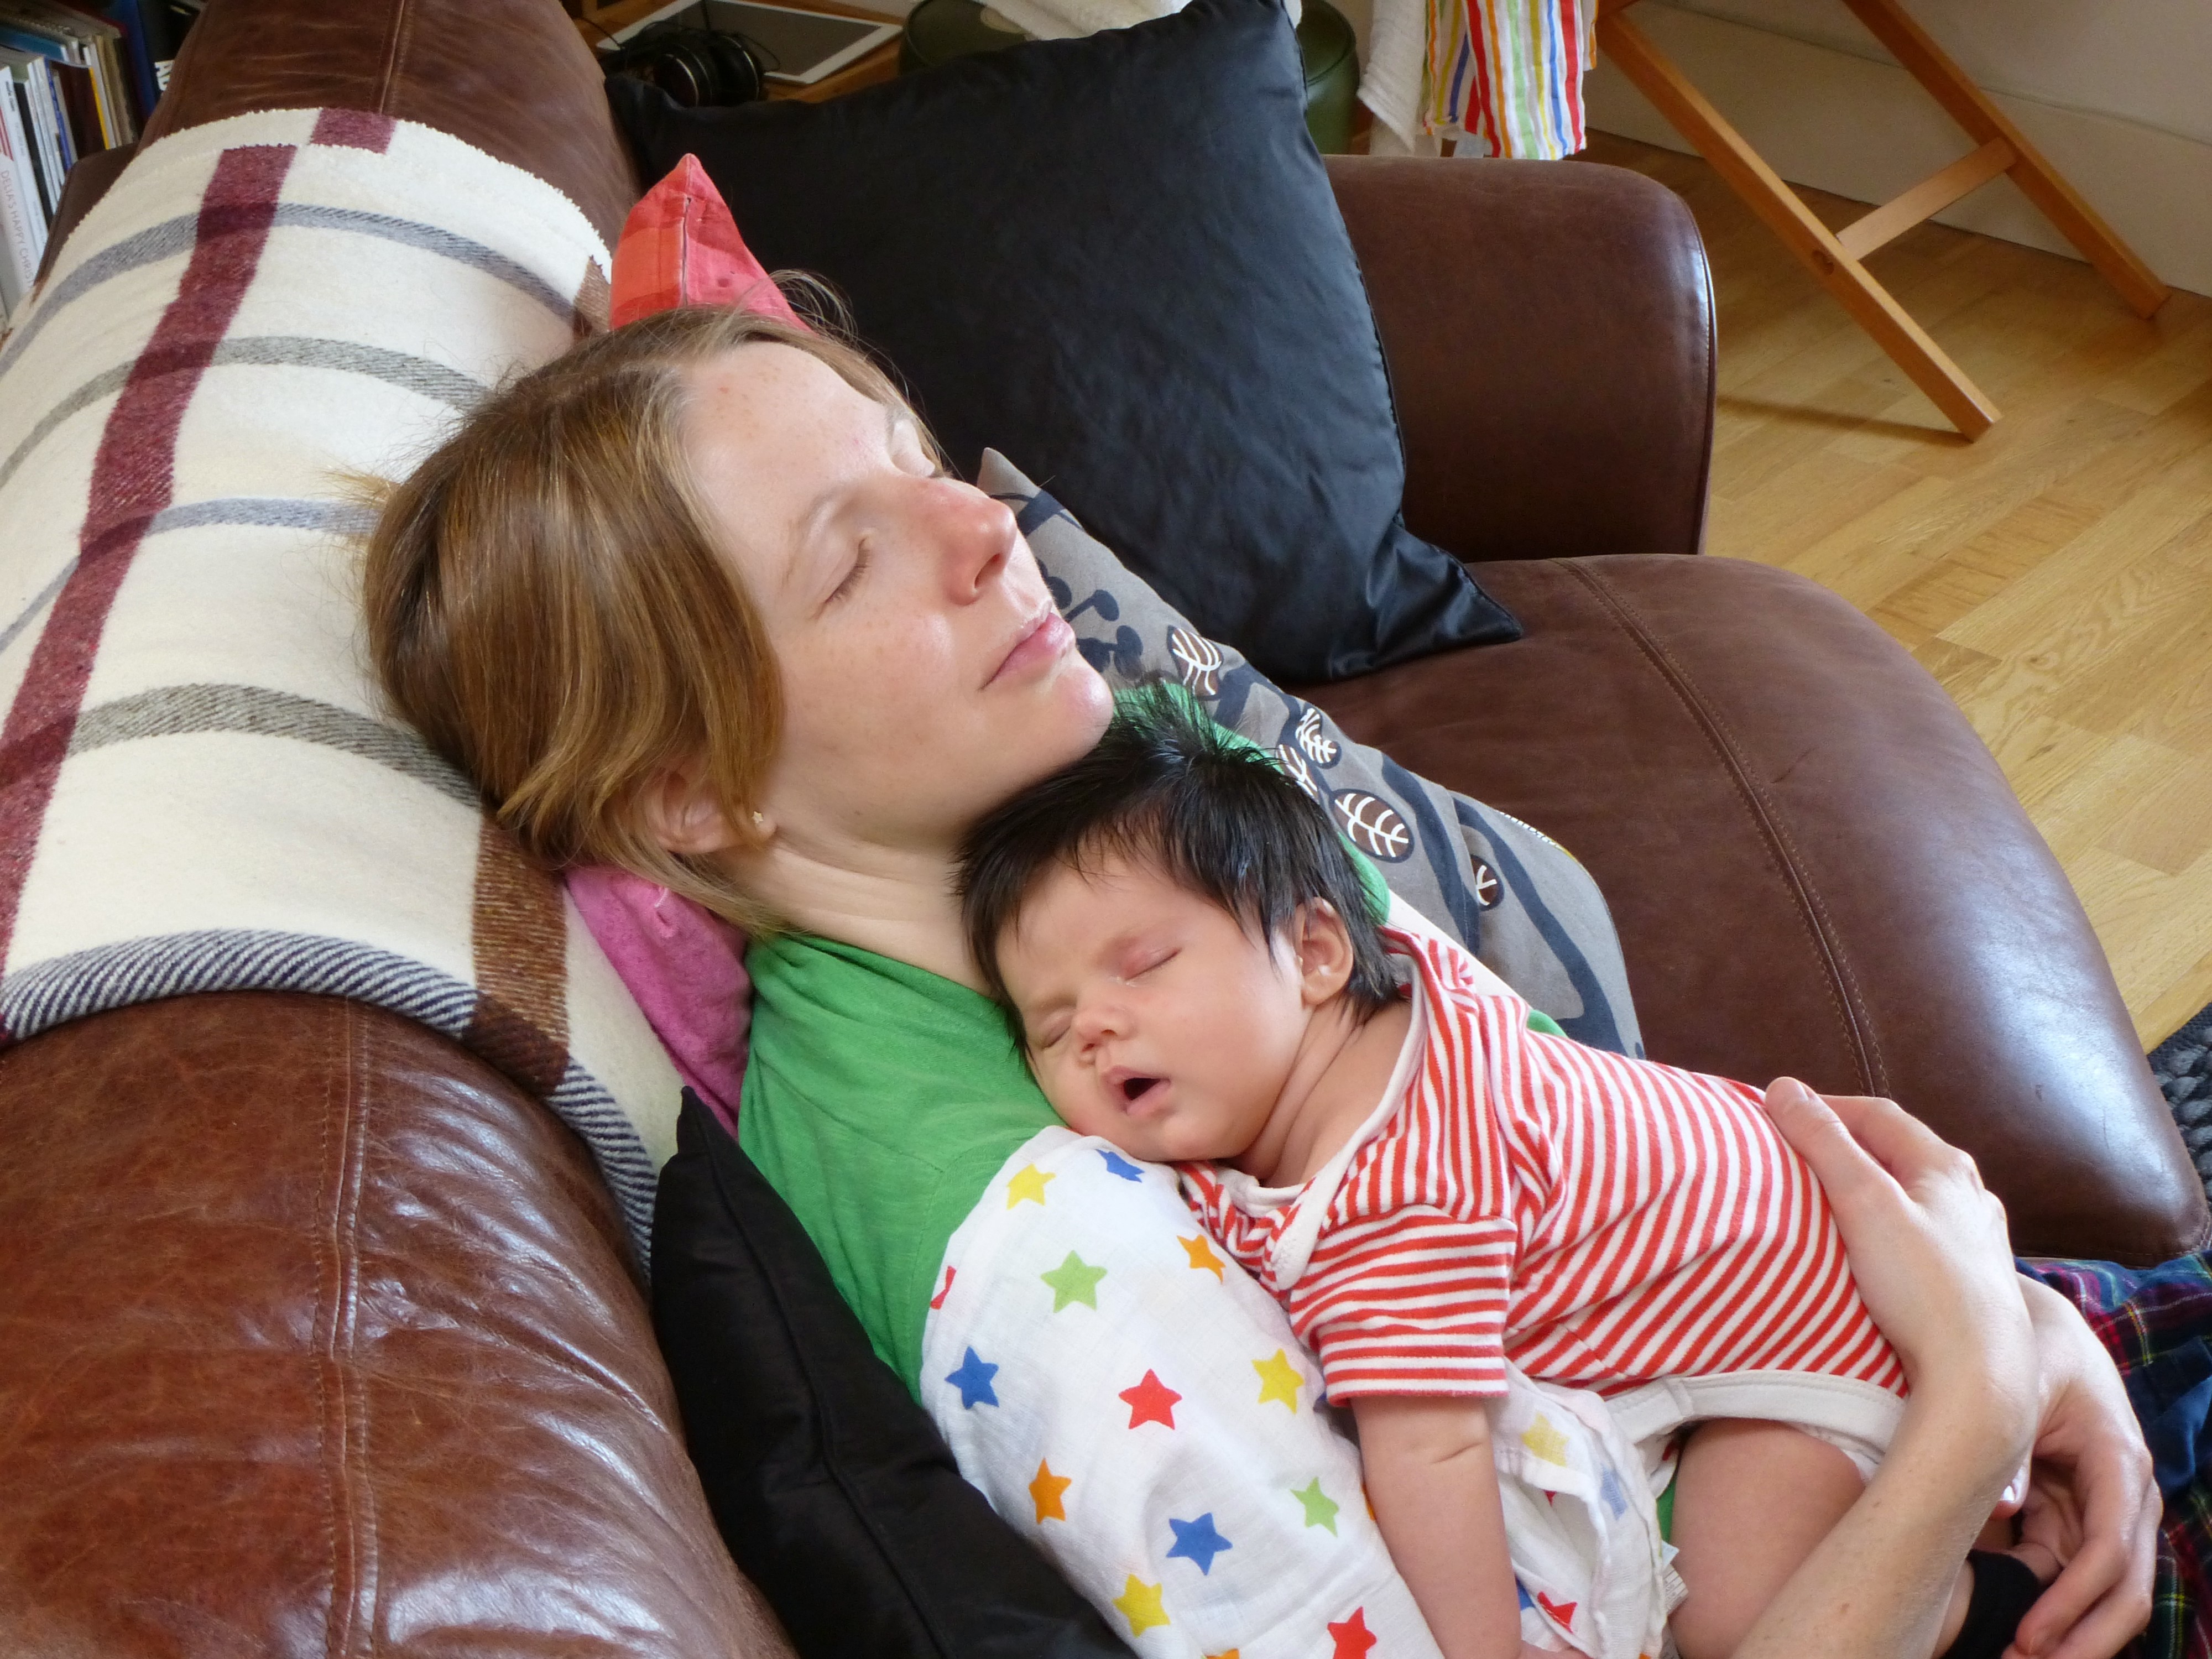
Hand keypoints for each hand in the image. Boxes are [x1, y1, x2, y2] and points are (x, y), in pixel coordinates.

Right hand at [1760, 1079, 2035, 1445]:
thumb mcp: (1863, 1201)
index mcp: (1946, 1167)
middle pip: (1901, 1152)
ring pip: (1918, 1196)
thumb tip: (1784, 1088)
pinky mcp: (1974, 1283)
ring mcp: (1977, 1241)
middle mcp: (1970, 1197)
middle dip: (1849, 1145)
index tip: (1781, 1116)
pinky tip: (1877, 1253)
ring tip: (1831, 1201)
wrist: (1980, 1378)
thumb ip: (1823, 1142)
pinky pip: (1926, 1236)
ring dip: (1874, 1188)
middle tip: (1799, 1155)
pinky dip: (1891, 1228)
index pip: (1878, 1114)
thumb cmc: (1923, 1287)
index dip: (1826, 1107)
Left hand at [2007, 1277, 2157, 1658]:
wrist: (2026, 1325)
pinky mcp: (2077, 1514)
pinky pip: (2071, 1574)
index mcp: (2119, 1460)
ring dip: (2070, 1634)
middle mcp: (2125, 1493)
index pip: (2108, 1552)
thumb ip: (2008, 1445)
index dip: (2073, 1602)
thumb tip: (2003, 1510)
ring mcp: (2104, 1507)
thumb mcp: (2014, 1381)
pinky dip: (2051, 1607)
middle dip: (2083, 1638)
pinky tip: (2016, 1633)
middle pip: (2124, 1588)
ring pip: (2104, 1591)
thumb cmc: (2024, 1347)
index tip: (2031, 1637)